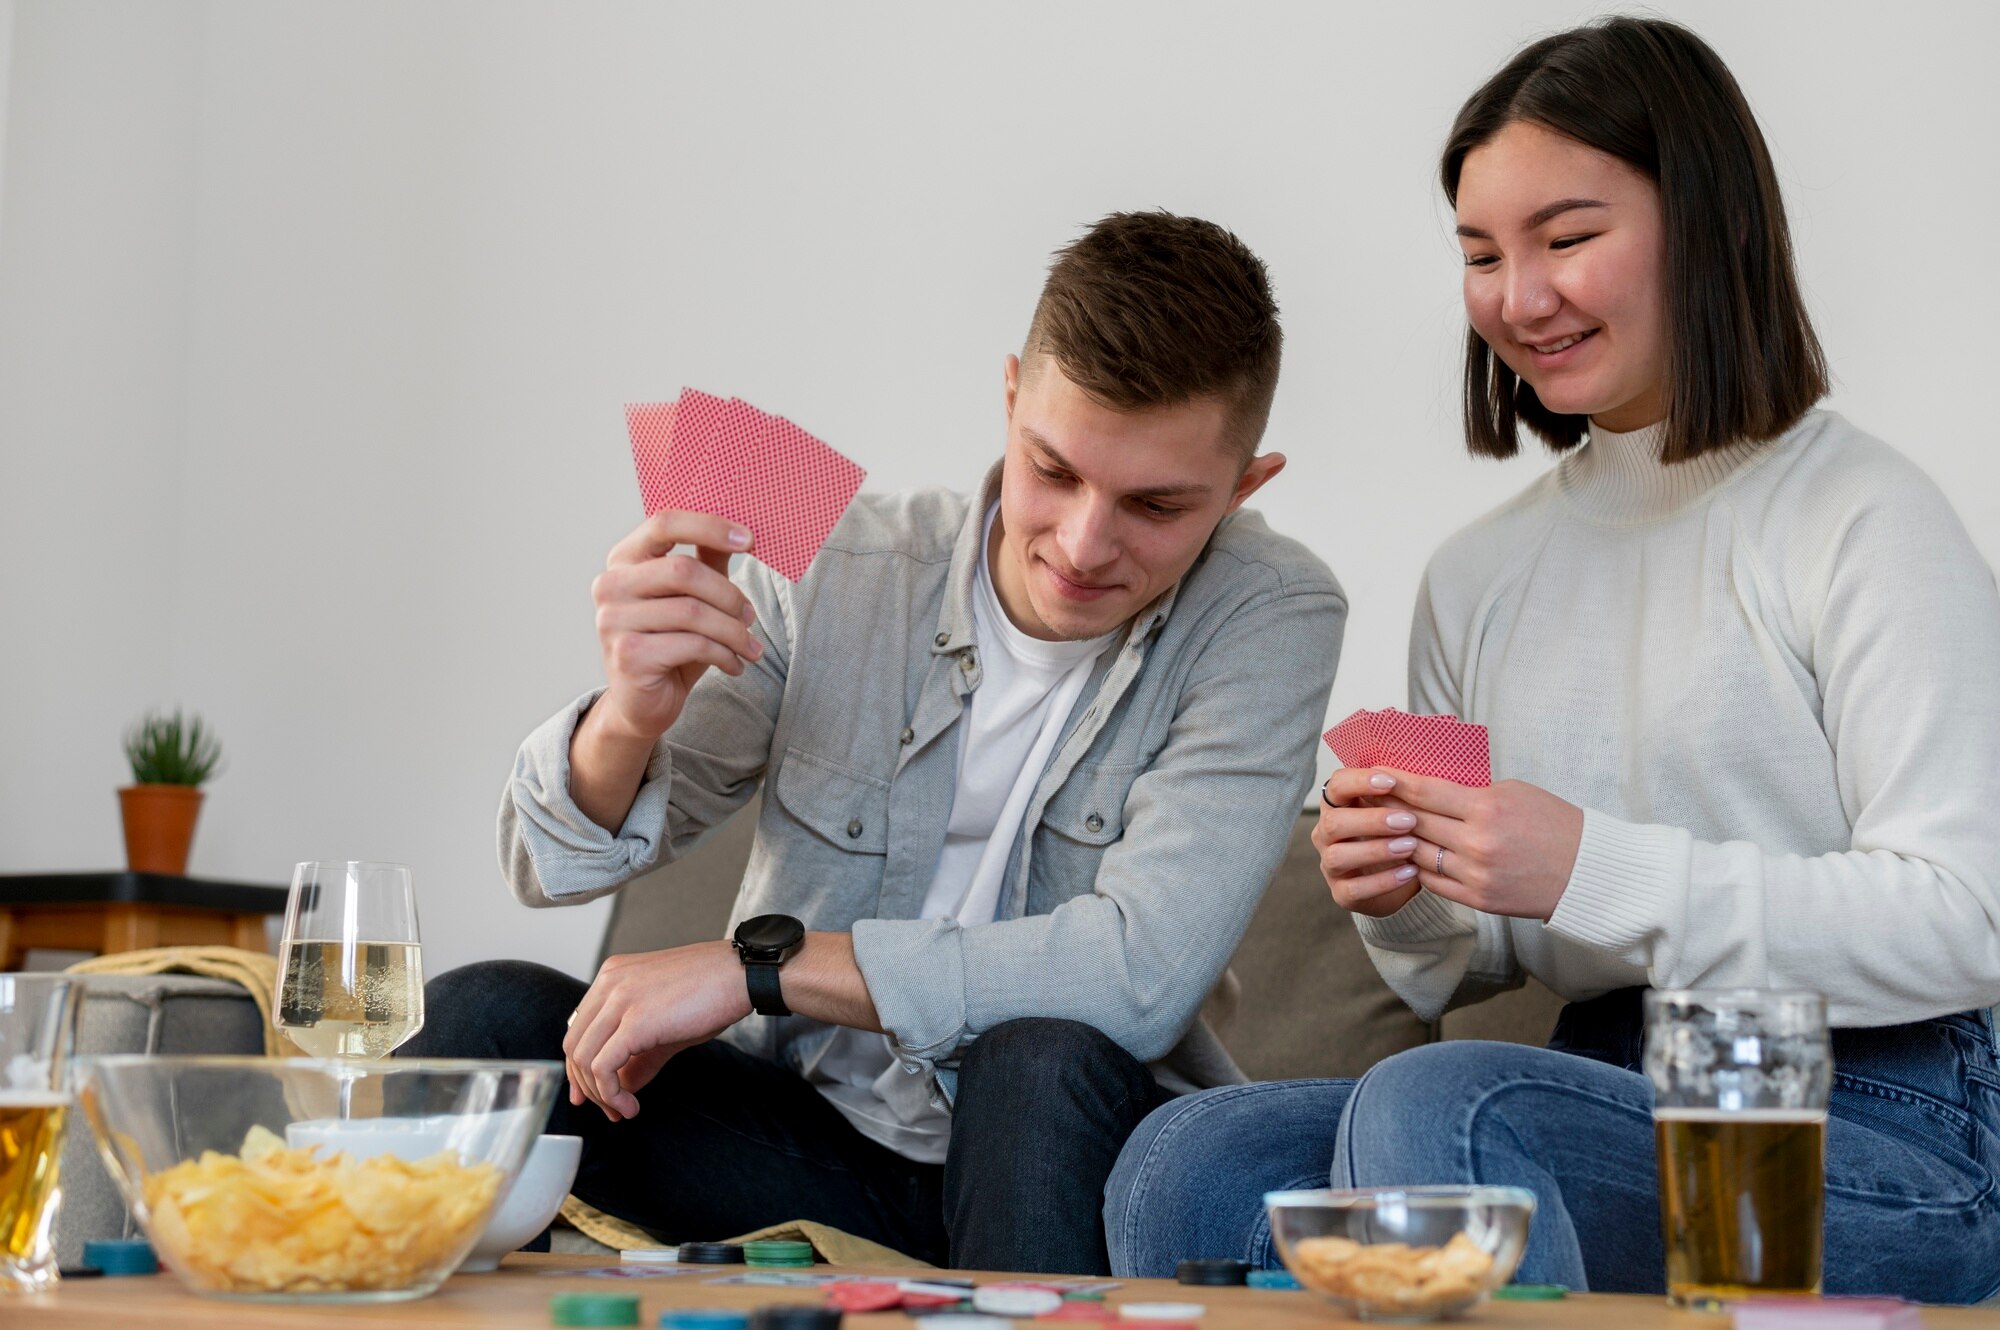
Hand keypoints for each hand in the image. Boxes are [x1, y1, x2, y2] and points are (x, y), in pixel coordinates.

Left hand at [561, 941, 750, 1120]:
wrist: (741, 975)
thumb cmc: (712, 992)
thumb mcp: (665, 1024)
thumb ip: (638, 1054)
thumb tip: (621, 1087)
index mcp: (612, 976)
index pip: (579, 1028)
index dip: (579, 1067)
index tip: (592, 1094)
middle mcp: (609, 983)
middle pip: (574, 1045)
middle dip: (587, 1086)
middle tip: (611, 1110)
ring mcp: (620, 999)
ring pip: (584, 1059)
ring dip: (600, 1095)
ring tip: (624, 1110)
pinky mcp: (635, 1021)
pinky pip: (603, 1068)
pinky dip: (611, 1094)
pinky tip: (631, 1105)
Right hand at [589, 510, 762, 741]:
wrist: (643, 703)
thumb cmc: (671, 643)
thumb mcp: (692, 597)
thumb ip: (708, 561)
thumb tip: (742, 530)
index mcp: (624, 559)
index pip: (664, 523)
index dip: (709, 526)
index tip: (750, 540)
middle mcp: (610, 585)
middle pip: (684, 571)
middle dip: (729, 594)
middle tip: (750, 615)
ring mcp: (613, 621)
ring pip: (693, 611)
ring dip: (733, 631)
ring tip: (749, 646)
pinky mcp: (628, 655)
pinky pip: (692, 644)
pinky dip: (724, 655)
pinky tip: (734, 665)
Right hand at [1312, 768, 1426, 916]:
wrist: (1399, 879)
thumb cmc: (1398, 835)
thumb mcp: (1400, 810)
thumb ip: (1401, 794)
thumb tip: (1421, 774)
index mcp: (1338, 806)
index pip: (1336, 786)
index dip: (1359, 782)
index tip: (1391, 782)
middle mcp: (1326, 834)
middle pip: (1334, 822)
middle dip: (1372, 820)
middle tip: (1408, 821)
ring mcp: (1330, 865)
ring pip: (1338, 856)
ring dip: (1376, 850)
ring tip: (1411, 847)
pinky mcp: (1341, 893)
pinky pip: (1354, 889)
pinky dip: (1383, 881)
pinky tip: (1410, 872)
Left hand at [1373, 770, 1584, 920]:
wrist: (1587, 871)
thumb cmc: (1553, 823)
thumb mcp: (1514, 792)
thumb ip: (1470, 792)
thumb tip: (1428, 788)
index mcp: (1487, 809)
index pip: (1426, 792)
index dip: (1395, 782)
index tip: (1374, 773)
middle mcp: (1477, 843)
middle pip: (1416, 823)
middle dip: (1387, 808)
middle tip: (1366, 797)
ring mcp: (1476, 875)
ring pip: (1418, 854)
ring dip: (1397, 841)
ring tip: (1380, 828)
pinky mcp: (1478, 900)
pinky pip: (1433, 882)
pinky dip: (1418, 867)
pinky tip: (1407, 855)